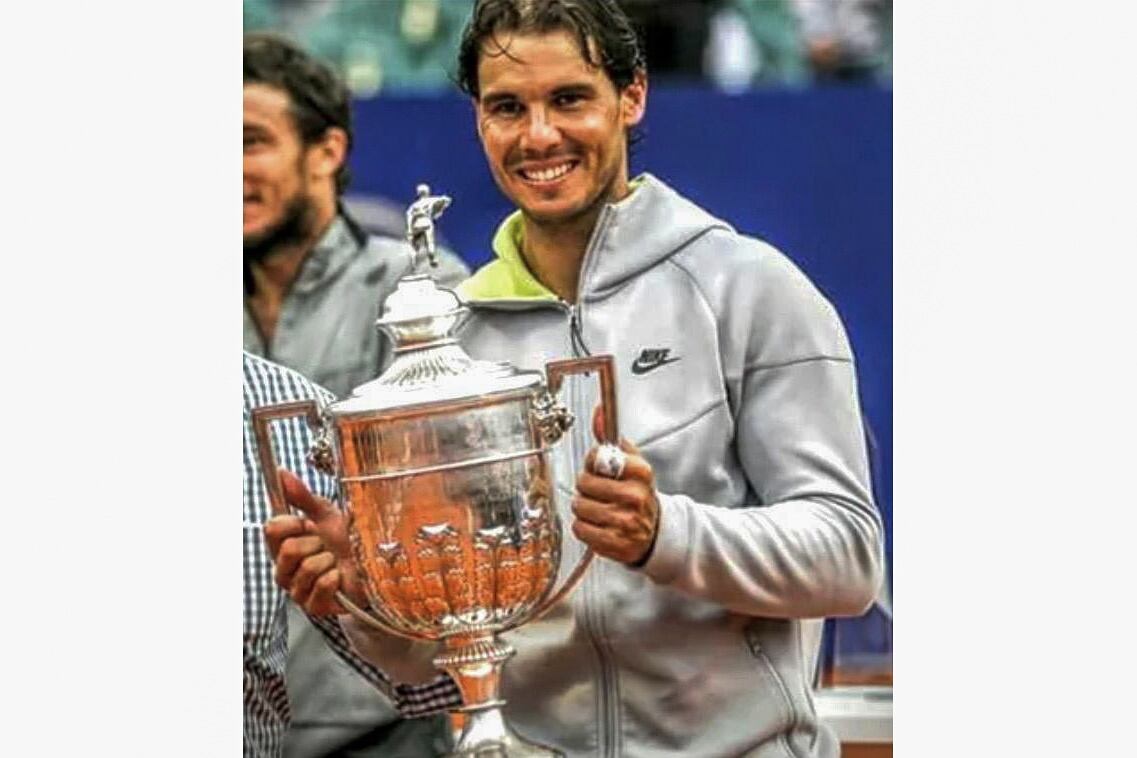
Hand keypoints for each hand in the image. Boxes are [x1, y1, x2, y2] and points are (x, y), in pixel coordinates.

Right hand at [262, 469, 365, 615]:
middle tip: (327, 547)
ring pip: (308, 567)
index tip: (307, 523)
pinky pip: (324, 583)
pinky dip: (338, 577)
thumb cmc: (346, 542)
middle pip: (288, 549)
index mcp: (281, 547)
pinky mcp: (314, 608)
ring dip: (330, 560)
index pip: (271, 529)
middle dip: (316, 542)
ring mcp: (296, 592)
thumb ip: (302, 497)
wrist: (371, 568)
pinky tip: (341, 578)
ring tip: (336, 562)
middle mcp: (284, 571)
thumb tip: (281, 472)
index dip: (292, 522)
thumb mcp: (326, 515)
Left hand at [571, 406, 660, 565]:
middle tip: (597, 492)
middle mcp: (635, 496)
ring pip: (580, 506)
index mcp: (641, 473)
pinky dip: (584, 527)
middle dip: (586, 486)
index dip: (592, 462)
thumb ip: (612, 441)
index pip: (600, 456)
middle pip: (585, 482)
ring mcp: (625, 522)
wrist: (655, 534)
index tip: (598, 468)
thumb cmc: (638, 496)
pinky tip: (598, 525)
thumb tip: (599, 412)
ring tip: (598, 509)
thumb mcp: (633, 466)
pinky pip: (580, 528)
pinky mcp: (615, 543)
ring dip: (583, 508)